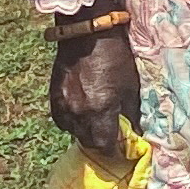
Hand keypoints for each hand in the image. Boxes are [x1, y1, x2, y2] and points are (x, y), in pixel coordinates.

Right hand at [51, 23, 139, 156]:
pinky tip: (81, 115)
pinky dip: (72, 123)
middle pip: (88, 143)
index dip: (113, 153)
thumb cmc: (115, 58)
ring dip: (86, 134)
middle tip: (110, 140)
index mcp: (100, 110)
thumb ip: (131, 113)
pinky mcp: (53, 98)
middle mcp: (79, 113)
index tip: (121, 152)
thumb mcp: (130, 86)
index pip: (105, 146)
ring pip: (74, 133)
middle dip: (100, 145)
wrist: (86, 35)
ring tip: (96, 126)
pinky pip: (62, 121)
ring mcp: (63, 106)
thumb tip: (136, 133)